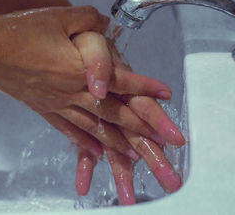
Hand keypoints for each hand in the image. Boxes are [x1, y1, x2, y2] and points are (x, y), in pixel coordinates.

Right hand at [0, 6, 179, 158]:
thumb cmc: (18, 33)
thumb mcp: (58, 16)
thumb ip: (88, 18)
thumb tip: (105, 22)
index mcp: (78, 69)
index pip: (121, 81)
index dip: (146, 86)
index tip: (166, 94)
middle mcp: (71, 92)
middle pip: (113, 113)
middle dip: (143, 127)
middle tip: (165, 141)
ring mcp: (56, 104)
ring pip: (94, 128)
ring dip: (118, 142)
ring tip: (138, 155)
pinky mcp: (43, 109)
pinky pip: (68, 130)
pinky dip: (85, 143)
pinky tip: (97, 154)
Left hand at [72, 32, 183, 204]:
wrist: (59, 44)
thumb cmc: (77, 41)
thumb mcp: (87, 39)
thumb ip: (98, 60)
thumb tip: (100, 87)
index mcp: (120, 83)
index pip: (142, 104)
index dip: (157, 121)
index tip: (174, 140)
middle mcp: (114, 101)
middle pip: (135, 133)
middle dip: (153, 156)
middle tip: (170, 180)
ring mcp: (100, 114)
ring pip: (114, 146)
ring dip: (122, 169)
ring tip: (128, 195)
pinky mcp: (80, 120)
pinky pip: (83, 146)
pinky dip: (84, 164)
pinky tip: (82, 182)